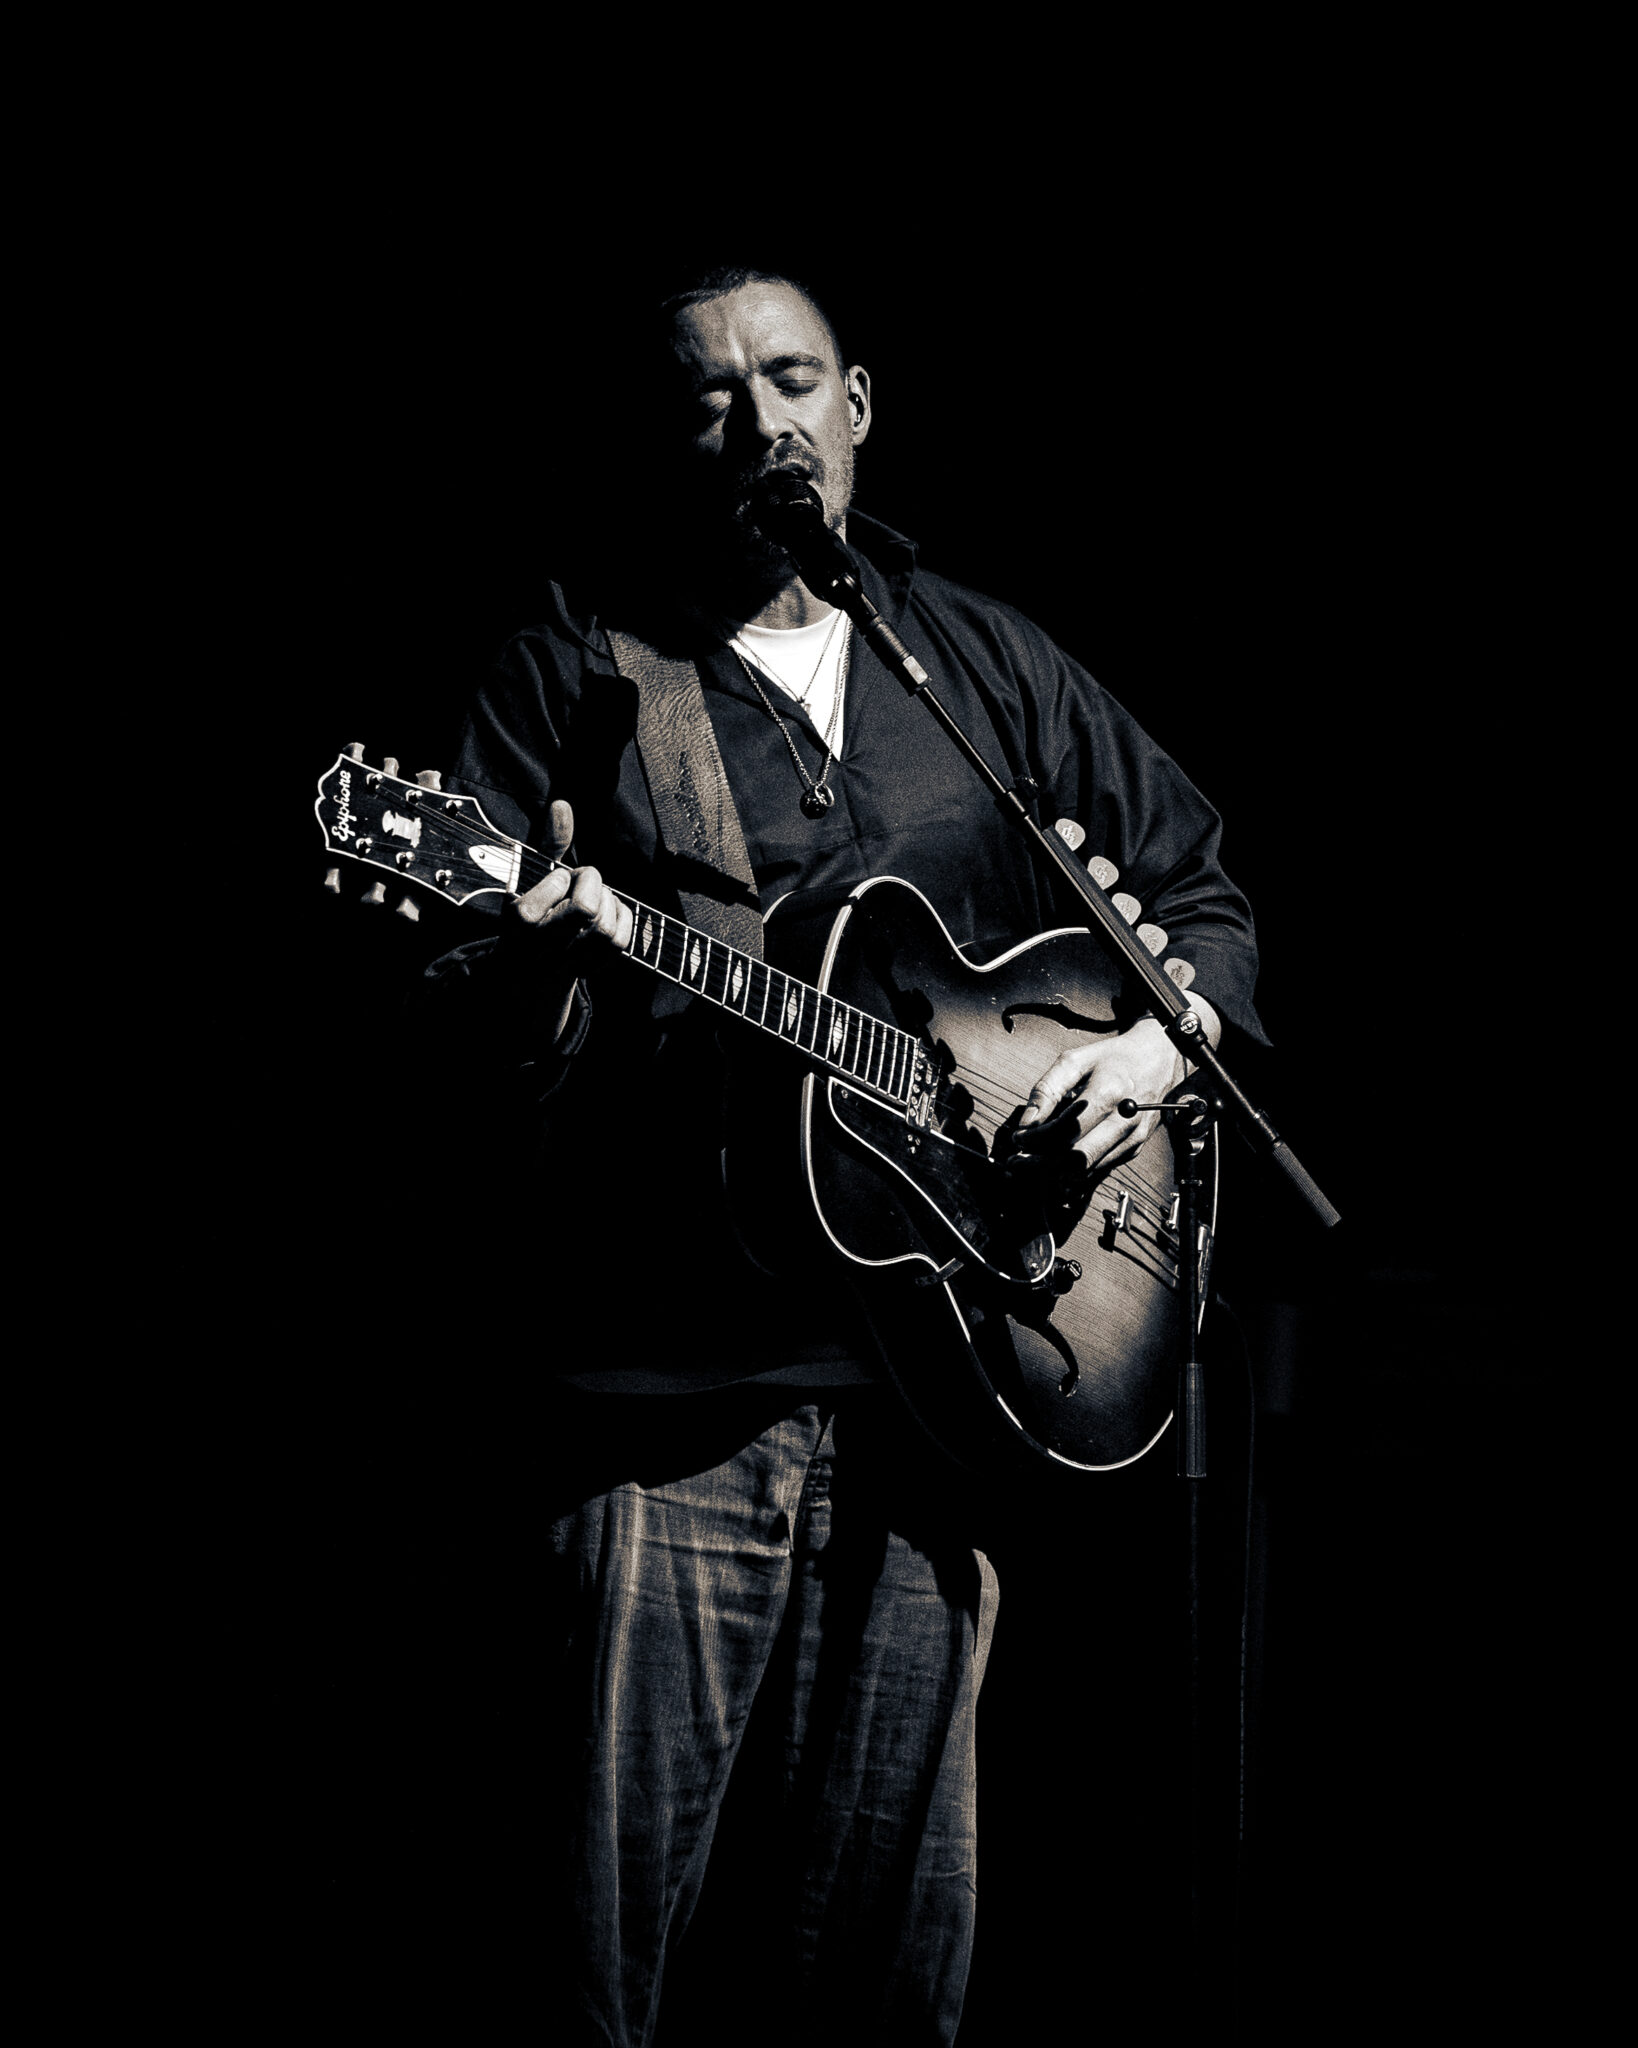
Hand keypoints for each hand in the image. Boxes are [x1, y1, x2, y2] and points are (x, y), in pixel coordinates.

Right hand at [499, 801, 633, 1040]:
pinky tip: (608, 914)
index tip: (554, 883)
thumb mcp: (529, 876)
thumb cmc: (531, 910)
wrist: (523, 969)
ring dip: (608, 904)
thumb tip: (562, 804)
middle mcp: (541, 946)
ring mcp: (566, 963)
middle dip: (593, 886)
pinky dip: (622, 920)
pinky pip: (621, 943)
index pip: (561, 882)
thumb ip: (548, 842)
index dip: (564, 876)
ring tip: (593, 900)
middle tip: (581, 885)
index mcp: (521, 918)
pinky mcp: (589, 970)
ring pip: (606, 929)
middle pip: (588, 910)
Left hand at [1015, 1001, 1218, 1175]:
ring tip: (1035, 1161)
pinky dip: (1076, 1171)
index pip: (1067, 1130)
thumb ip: (1046, 1091)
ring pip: (1088, 1170)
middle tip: (1020, 1161)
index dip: (1038, 1140)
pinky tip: (1058, 1162)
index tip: (1019, 1139)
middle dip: (1043, 1164)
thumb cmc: (1114, 1058)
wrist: (1157, 1060)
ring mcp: (1133, 1138)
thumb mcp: (1074, 1061)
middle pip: (1078, 1158)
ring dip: (1057, 1171)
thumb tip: (1027, 1123)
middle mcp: (1125, 1120)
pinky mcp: (1134, 1149)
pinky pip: (1100, 1170)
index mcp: (1108, 1093)